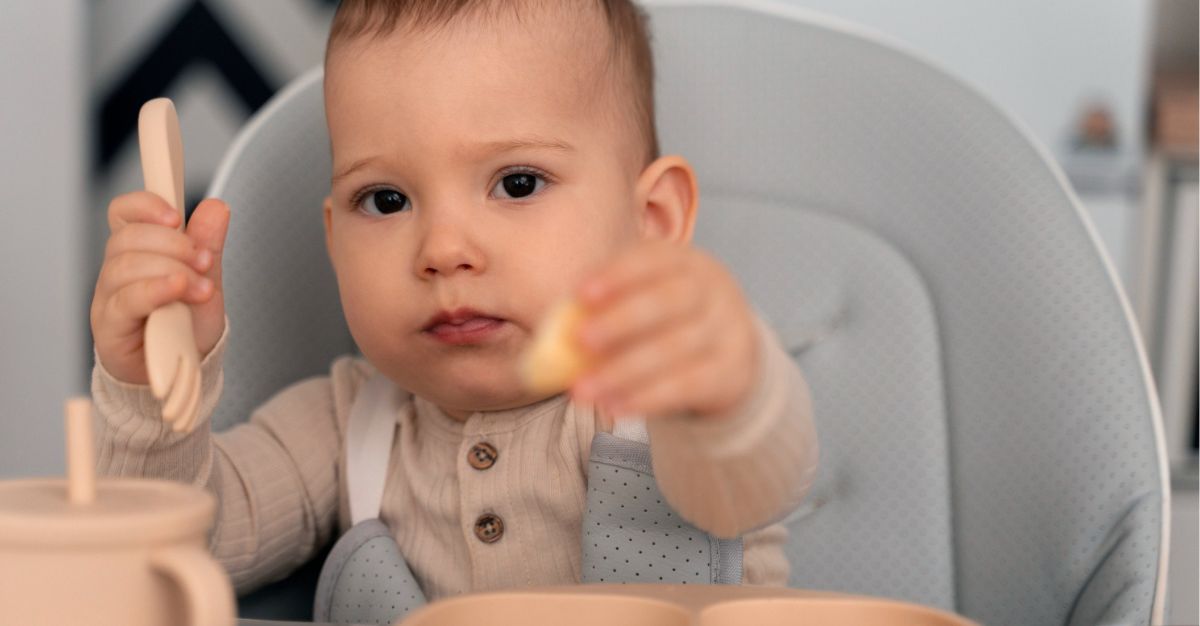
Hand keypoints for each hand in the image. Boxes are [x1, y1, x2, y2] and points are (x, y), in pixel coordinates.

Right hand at [91, 192, 229, 384]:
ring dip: (172, 270)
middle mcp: (117, 271)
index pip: (123, 213)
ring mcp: (109, 298)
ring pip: (125, 266)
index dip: (144, 206)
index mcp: (138, 252)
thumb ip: (208, 244)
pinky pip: (126, 300)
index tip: (176, 216)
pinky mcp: (109, 326)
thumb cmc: (187, 326)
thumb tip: (215, 207)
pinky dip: (156, 290)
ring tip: (202, 288)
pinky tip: (179, 290)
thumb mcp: (207, 279)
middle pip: (128, 238)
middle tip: (205, 262)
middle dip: (173, 244)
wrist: (184, 372)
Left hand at [571, 241, 758, 420]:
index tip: (581, 293)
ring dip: (623, 371)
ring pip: (675, 350)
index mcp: (685, 262)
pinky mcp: (731, 372)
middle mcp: (712, 290)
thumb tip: (553, 330)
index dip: (618, 274)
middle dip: (622, 320)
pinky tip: (614, 408)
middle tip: (580, 340)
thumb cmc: (667, 321)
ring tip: (582, 391)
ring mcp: (727, 331)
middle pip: (671, 301)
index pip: (655, 259)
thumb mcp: (645, 300)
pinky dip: (647, 399)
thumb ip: (606, 308)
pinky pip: (687, 386)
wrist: (730, 354)